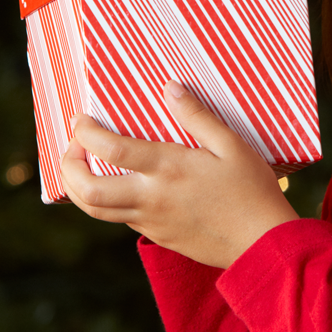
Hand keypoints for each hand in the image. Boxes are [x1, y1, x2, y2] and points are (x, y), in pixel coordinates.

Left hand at [59, 80, 299, 267]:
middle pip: (88, 192)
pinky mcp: (160, 237)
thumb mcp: (231, 145)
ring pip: (97, 211)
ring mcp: (152, 222)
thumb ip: (197, 116)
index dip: (86, 133)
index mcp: (167, 170)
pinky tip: (122, 186)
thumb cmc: (252, 190)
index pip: (109, 150)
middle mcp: (151, 199)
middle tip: (73, 149)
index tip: (81, 121)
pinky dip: (109, 201)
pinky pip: (122, 220)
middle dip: (68, 169)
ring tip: (85, 168)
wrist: (263, 243)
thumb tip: (171, 88)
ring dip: (80, 189)